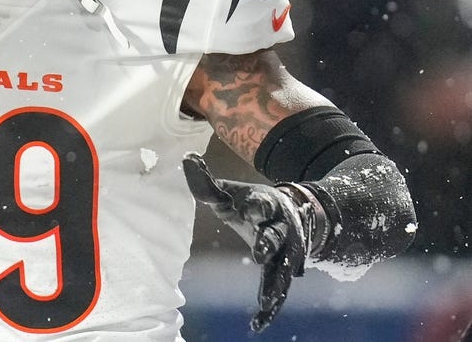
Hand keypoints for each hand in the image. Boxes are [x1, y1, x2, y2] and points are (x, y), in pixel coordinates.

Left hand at [183, 153, 315, 332]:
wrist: (294, 213)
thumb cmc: (252, 204)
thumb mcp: (231, 193)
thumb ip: (207, 184)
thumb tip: (186, 159)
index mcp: (267, 204)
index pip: (262, 204)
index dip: (257, 206)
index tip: (252, 209)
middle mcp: (280, 228)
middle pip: (275, 235)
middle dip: (268, 242)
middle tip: (259, 252)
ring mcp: (286, 252)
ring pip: (282, 268)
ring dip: (275, 283)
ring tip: (266, 301)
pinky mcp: (286, 270)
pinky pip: (280, 289)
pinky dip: (272, 306)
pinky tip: (258, 323)